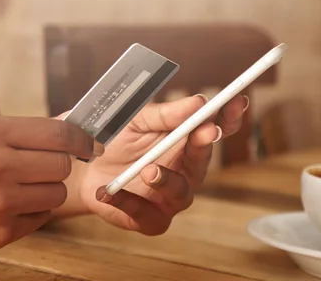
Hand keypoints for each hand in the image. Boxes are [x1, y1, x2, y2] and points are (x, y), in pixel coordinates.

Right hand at [0, 116, 93, 252]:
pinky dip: (34, 211)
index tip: (91, 144)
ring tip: (23, 186)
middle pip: (63, 165)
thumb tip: (70, 130)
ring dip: (48, 189)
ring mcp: (0, 202)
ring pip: (56, 194)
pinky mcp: (1, 231)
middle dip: (60, 164)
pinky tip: (12, 204)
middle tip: (44, 166)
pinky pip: (41, 218)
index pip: (59, 133)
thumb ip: (22, 131)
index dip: (81, 138)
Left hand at [75, 94, 247, 234]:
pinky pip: (147, 215)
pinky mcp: (151, 219)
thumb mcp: (135, 119)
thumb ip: (164, 114)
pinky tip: (111, 191)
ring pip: (181, 192)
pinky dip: (129, 202)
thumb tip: (199, 102)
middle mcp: (184, 170)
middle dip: (204, 145)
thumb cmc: (114, 141)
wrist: (83, 168)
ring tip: (148, 170)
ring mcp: (169, 197)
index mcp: (185, 141)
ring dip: (167, 180)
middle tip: (204, 130)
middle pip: (203, 161)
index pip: (215, 129)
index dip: (229, 117)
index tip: (237, 101)